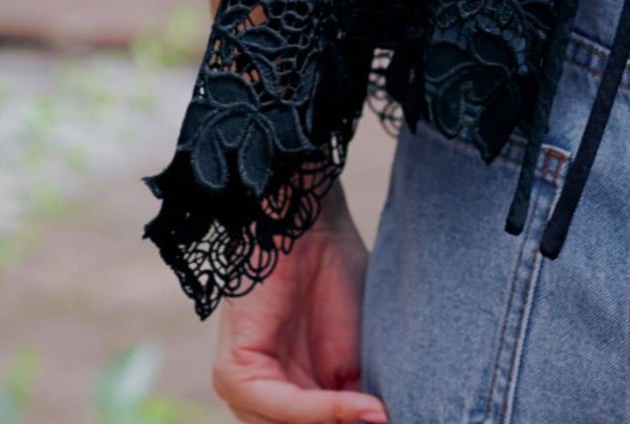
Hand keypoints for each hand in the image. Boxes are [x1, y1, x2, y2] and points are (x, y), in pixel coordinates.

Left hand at [210, 187, 388, 422]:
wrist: (309, 226)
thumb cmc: (335, 280)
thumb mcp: (352, 360)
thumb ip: (352, 402)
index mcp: (285, 396)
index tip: (395, 419)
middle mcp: (260, 400)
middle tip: (392, 420)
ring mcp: (242, 390)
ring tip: (386, 416)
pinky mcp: (234, 374)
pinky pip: (283, 405)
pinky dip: (325, 409)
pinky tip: (364, 405)